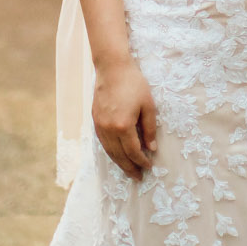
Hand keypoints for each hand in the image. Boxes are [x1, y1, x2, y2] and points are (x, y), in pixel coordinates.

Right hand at [92, 60, 158, 179]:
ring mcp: (99, 125)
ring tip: (128, 170)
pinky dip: (110, 152)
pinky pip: (103, 142)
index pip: (133, 151)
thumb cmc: (134, 83)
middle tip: (138, 178)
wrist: (112, 68)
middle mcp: (108, 129)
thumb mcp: (148, 105)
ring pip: (109, 151)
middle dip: (129, 168)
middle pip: (119, 155)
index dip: (141, 161)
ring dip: (119, 163)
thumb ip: (149, 129)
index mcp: (123, 126)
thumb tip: (151, 148)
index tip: (149, 167)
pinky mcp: (95, 120)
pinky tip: (117, 155)